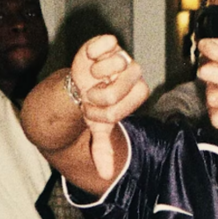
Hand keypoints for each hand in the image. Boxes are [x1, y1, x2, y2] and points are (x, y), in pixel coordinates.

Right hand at [71, 35, 149, 178]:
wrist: (79, 84)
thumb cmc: (93, 105)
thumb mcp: (98, 127)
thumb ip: (104, 148)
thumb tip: (106, 176)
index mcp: (138, 93)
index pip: (126, 106)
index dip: (105, 111)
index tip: (93, 111)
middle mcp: (134, 74)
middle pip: (120, 88)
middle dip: (98, 96)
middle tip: (89, 95)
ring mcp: (122, 56)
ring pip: (116, 64)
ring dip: (94, 75)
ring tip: (90, 77)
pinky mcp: (109, 43)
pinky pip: (106, 43)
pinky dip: (93, 52)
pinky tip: (90, 59)